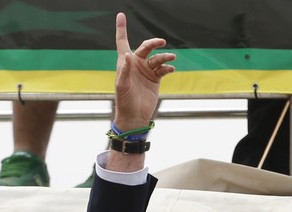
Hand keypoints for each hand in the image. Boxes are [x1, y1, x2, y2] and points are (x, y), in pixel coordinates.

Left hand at [112, 12, 174, 131]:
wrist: (134, 117)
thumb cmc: (124, 102)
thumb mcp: (122, 87)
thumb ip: (124, 70)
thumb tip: (128, 54)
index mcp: (124, 63)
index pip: (122, 42)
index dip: (121, 29)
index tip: (121, 15)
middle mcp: (136, 64)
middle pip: (145, 47)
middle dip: (154, 43)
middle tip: (162, 42)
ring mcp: (146, 71)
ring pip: (158, 58)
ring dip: (165, 57)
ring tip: (171, 59)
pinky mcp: (155, 78)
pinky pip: (163, 69)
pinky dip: (168, 68)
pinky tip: (170, 70)